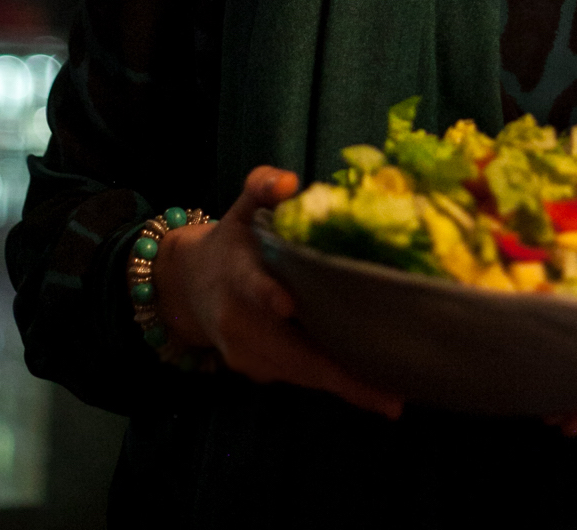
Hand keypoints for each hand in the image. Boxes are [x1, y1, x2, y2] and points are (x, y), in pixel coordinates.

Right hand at [151, 165, 402, 418]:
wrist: (187, 287)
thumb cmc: (231, 243)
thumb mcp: (242, 210)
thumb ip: (262, 187)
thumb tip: (288, 181)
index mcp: (235, 275)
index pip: (251, 285)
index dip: (268, 295)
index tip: (289, 305)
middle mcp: (237, 321)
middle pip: (289, 352)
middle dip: (337, 373)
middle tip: (387, 393)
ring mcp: (245, 353)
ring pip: (299, 373)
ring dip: (343, 385)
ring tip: (390, 395)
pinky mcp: (255, 371)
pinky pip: (298, 378)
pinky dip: (331, 382)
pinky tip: (369, 387)